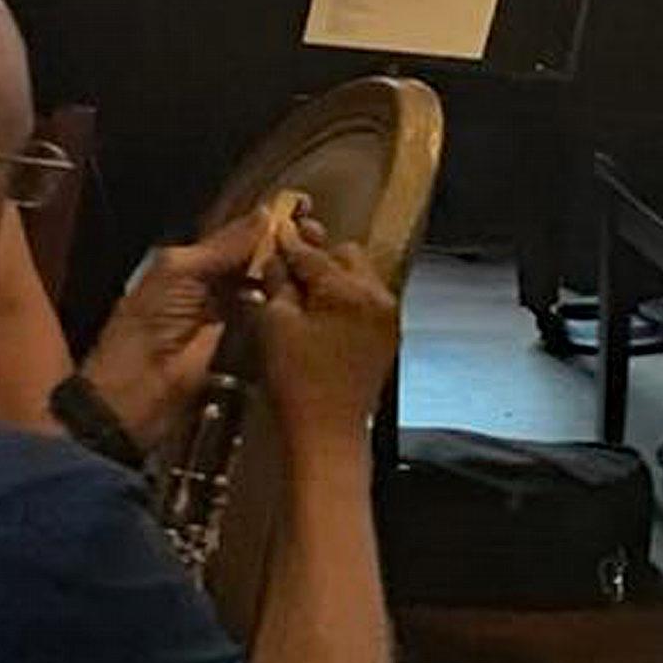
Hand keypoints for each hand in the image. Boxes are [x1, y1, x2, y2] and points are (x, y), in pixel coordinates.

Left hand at [78, 204, 311, 451]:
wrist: (138, 392)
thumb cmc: (149, 323)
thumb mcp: (179, 272)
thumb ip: (224, 245)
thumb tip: (265, 213)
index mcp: (199, 262)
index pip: (242, 234)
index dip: (270, 219)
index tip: (304, 205)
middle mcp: (223, 284)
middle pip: (264, 256)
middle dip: (289, 241)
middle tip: (316, 231)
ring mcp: (242, 315)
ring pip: (274, 282)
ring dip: (295, 268)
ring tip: (319, 253)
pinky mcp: (255, 344)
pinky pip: (277, 315)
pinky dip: (292, 300)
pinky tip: (312, 285)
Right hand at [261, 227, 399, 449]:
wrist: (329, 434)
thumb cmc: (297, 383)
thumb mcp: (276, 327)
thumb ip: (278, 283)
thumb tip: (278, 253)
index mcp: (349, 291)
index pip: (314, 254)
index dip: (290, 242)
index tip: (277, 227)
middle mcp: (377, 295)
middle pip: (345, 256)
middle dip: (318, 257)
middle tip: (290, 263)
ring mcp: (386, 315)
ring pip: (358, 275)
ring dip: (334, 276)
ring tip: (305, 290)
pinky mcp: (387, 334)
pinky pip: (366, 299)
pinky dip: (345, 297)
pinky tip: (322, 312)